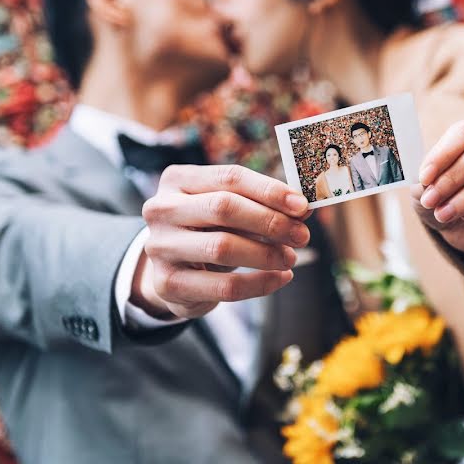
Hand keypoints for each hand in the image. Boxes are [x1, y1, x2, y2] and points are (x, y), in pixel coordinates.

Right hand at [134, 164, 310, 318]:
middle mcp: (161, 208)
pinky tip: (280, 278)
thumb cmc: (207, 231)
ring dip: (266, 253)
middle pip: (224, 208)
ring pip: (222, 247)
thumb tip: (303, 210)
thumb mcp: (228, 211)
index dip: (269, 190)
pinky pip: (224, 286)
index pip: (229, 177)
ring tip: (290, 258)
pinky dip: (259, 283)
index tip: (301, 206)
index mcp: (177, 180)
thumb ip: (261, 205)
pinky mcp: (166, 283)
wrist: (173, 270)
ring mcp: (160, 246)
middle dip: (270, 221)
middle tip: (301, 235)